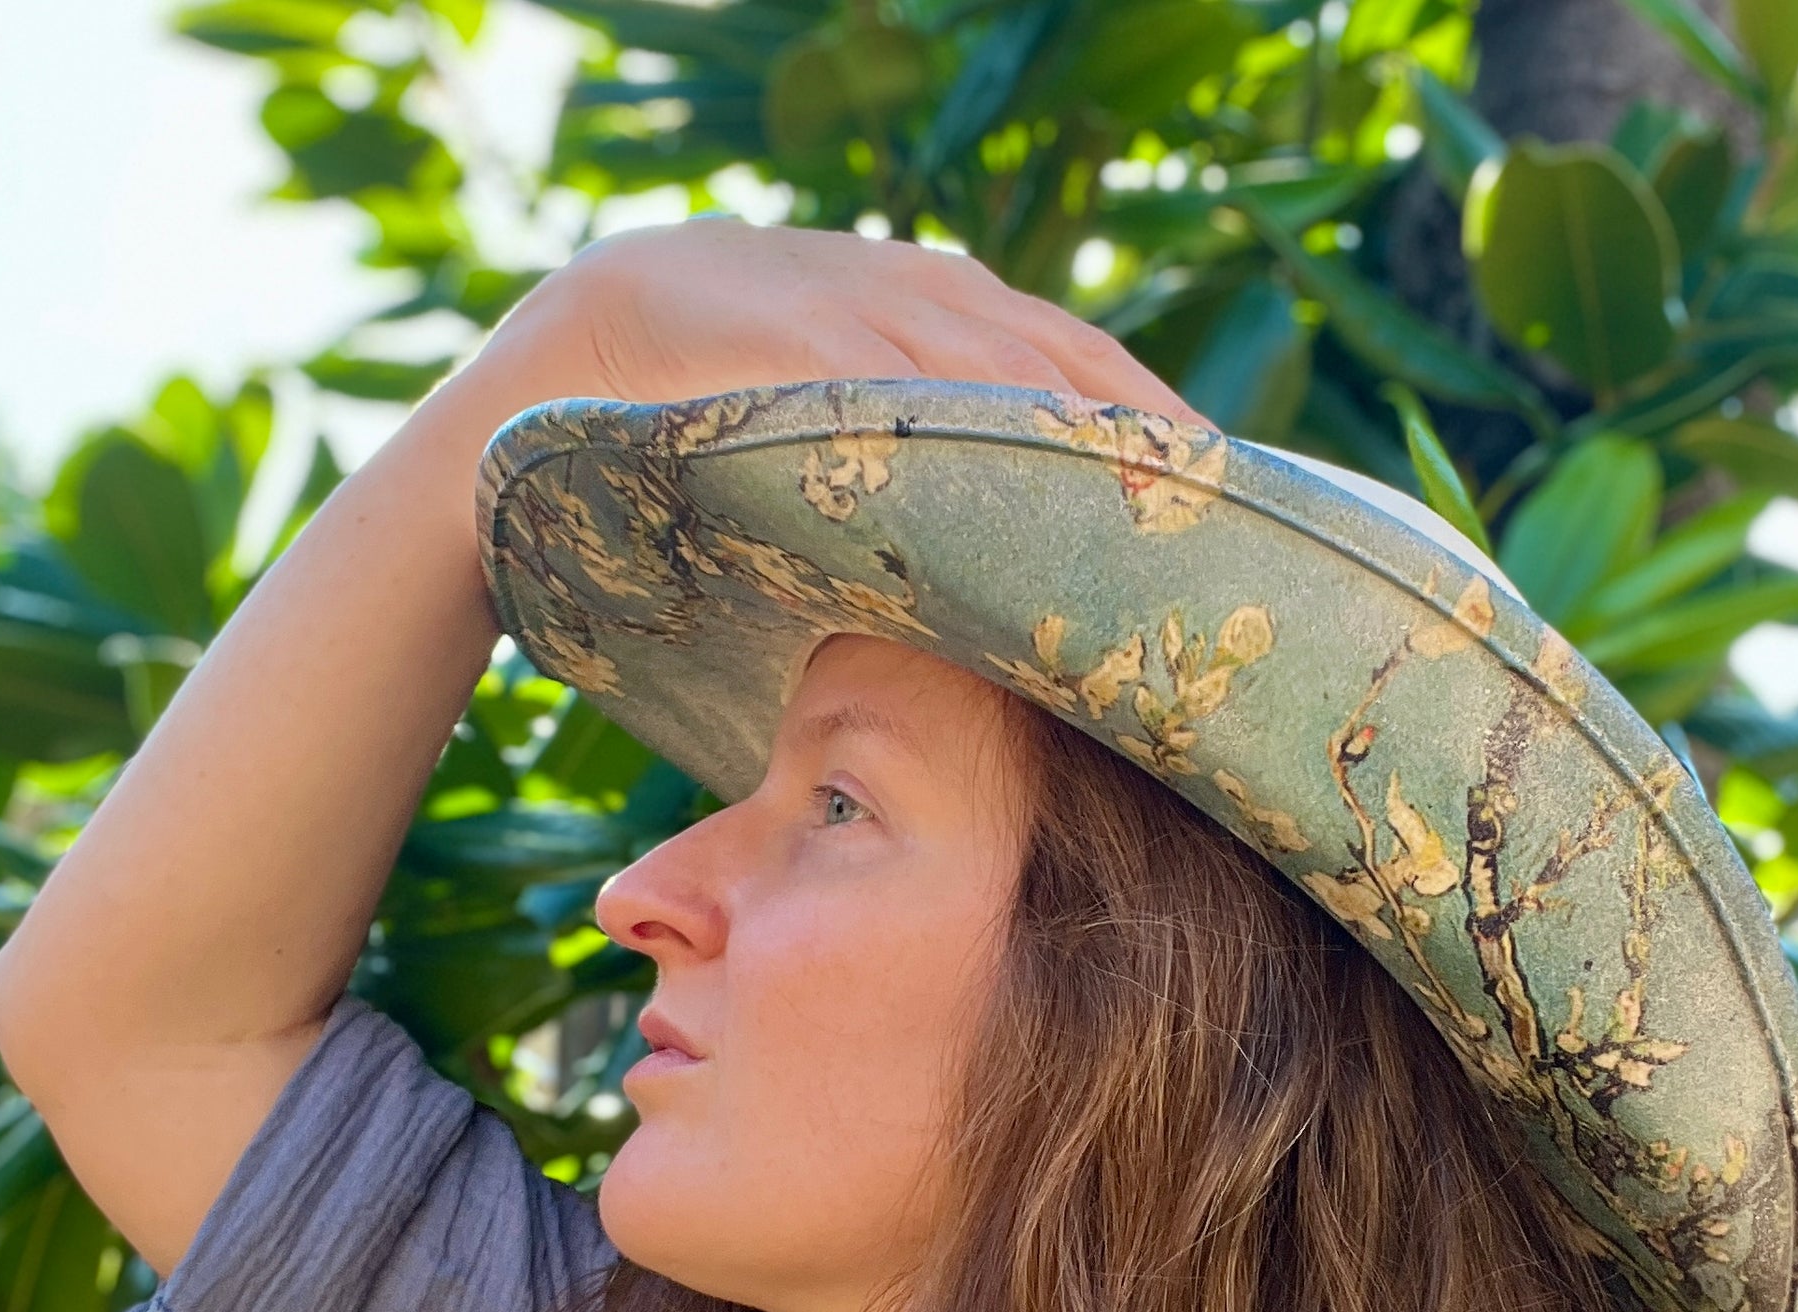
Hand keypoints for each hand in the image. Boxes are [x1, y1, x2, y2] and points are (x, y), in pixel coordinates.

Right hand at [463, 216, 1212, 429]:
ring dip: (1082, 429)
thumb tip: (985, 533)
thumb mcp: (839, 404)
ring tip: (1153, 496)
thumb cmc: (719, 392)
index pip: (1072, 350)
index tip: (1218, 480)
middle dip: (1143, 423)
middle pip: (1062, 353)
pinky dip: (972, 425)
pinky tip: (1023, 471)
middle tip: (1219, 502)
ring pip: (1000, 366)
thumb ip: (916, 438)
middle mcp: (915, 292)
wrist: (578, 344)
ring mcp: (860, 311)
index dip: (1149, 410)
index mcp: (934, 302)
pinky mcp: (801, 342)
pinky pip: (904, 386)